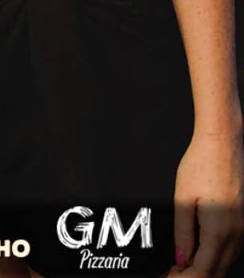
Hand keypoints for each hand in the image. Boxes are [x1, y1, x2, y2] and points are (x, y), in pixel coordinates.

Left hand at [170, 132, 243, 275]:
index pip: (203, 271)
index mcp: (219, 230)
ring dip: (205, 270)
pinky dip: (215, 257)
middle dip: (194, 277)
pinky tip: (199, 252)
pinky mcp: (243, 220)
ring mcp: (242, 228)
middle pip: (217, 272)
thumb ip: (182, 233)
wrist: (223, 141)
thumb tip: (181, 259)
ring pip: (225, 263)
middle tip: (172, 274)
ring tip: (181, 266)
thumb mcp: (183, 198)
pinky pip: (231, 250)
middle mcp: (236, 233)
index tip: (169, 277)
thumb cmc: (201, 162)